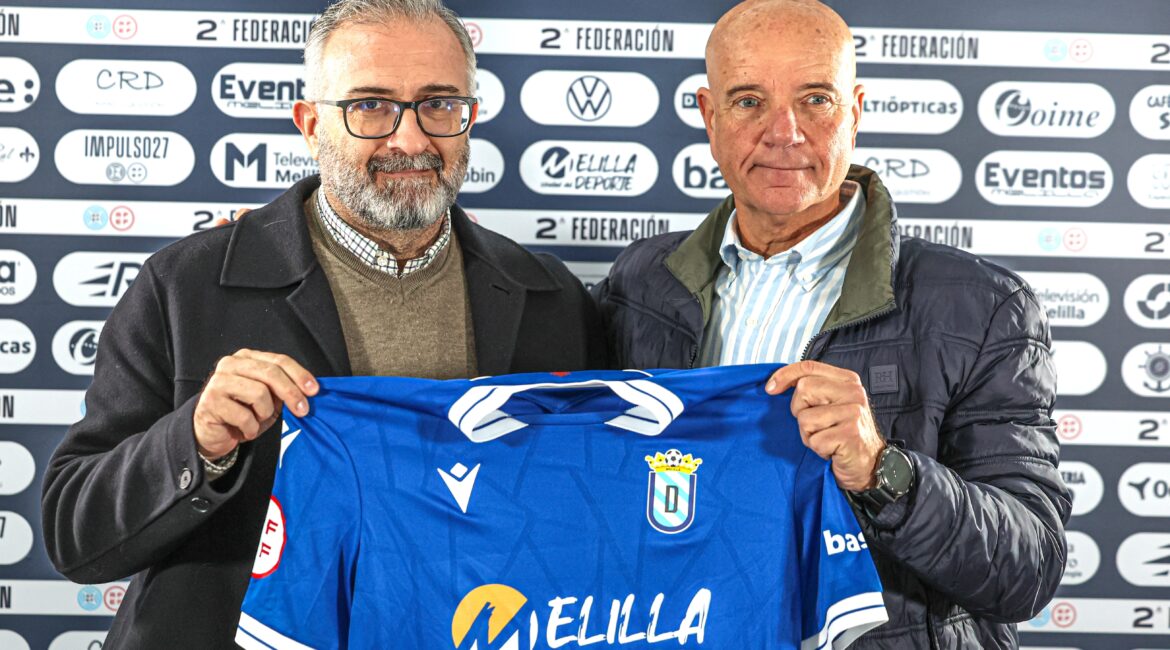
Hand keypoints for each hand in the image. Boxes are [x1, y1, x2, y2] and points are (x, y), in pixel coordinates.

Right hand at [193, 349, 317, 458]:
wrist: (213, 433)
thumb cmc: (243, 413)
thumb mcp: (268, 399)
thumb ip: (283, 389)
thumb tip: (309, 391)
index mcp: (246, 358)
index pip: (278, 360)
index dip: (299, 374)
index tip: (314, 390)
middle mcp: (230, 364)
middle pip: (270, 373)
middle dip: (291, 393)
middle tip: (303, 410)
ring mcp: (218, 381)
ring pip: (259, 393)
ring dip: (265, 413)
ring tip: (257, 420)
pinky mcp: (211, 401)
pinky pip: (244, 416)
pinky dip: (251, 428)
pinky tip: (244, 430)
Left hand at [766, 360, 884, 490]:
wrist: (869, 464)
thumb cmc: (843, 434)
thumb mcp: (831, 405)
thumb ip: (813, 390)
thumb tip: (775, 384)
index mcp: (848, 380)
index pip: (809, 367)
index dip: (785, 375)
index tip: (770, 388)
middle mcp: (853, 393)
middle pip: (803, 389)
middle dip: (800, 411)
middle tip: (817, 425)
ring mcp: (853, 413)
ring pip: (805, 418)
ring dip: (809, 435)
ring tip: (827, 438)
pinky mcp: (850, 434)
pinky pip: (814, 440)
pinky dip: (818, 449)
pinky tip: (832, 450)